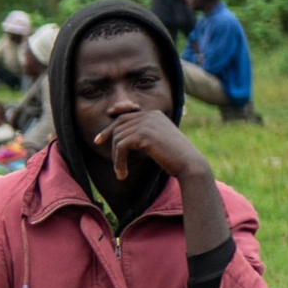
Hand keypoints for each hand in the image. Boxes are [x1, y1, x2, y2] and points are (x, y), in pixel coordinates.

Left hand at [94, 106, 208, 187]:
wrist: (189, 164)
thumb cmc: (174, 157)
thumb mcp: (157, 141)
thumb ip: (142, 135)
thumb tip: (121, 137)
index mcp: (154, 114)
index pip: (125, 117)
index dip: (110, 127)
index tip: (99, 138)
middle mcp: (149, 115)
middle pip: (119, 125)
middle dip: (108, 138)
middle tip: (98, 147)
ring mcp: (146, 123)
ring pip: (118, 138)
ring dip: (116, 157)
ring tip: (120, 172)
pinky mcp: (143, 134)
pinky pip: (121, 146)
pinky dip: (118, 161)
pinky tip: (122, 173)